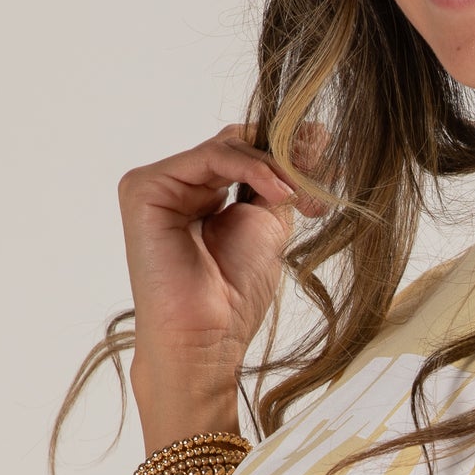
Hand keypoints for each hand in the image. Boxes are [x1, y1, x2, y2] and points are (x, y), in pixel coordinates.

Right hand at [117, 121, 330, 408]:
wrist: (206, 339)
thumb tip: (315, 135)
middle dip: (285, 158)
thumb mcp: (269, 226)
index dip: (286, 156)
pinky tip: (281, 193)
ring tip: (303, 197)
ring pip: (227, 147)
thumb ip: (282, 182)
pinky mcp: (145, 188)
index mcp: (198, 194)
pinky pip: (211, 157)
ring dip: (275, 166)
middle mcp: (175, 186)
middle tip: (321, 182)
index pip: (243, 154)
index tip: (329, 170)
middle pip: (235, 145)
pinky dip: (254, 169)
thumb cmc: (232, 297)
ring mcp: (157, 185)